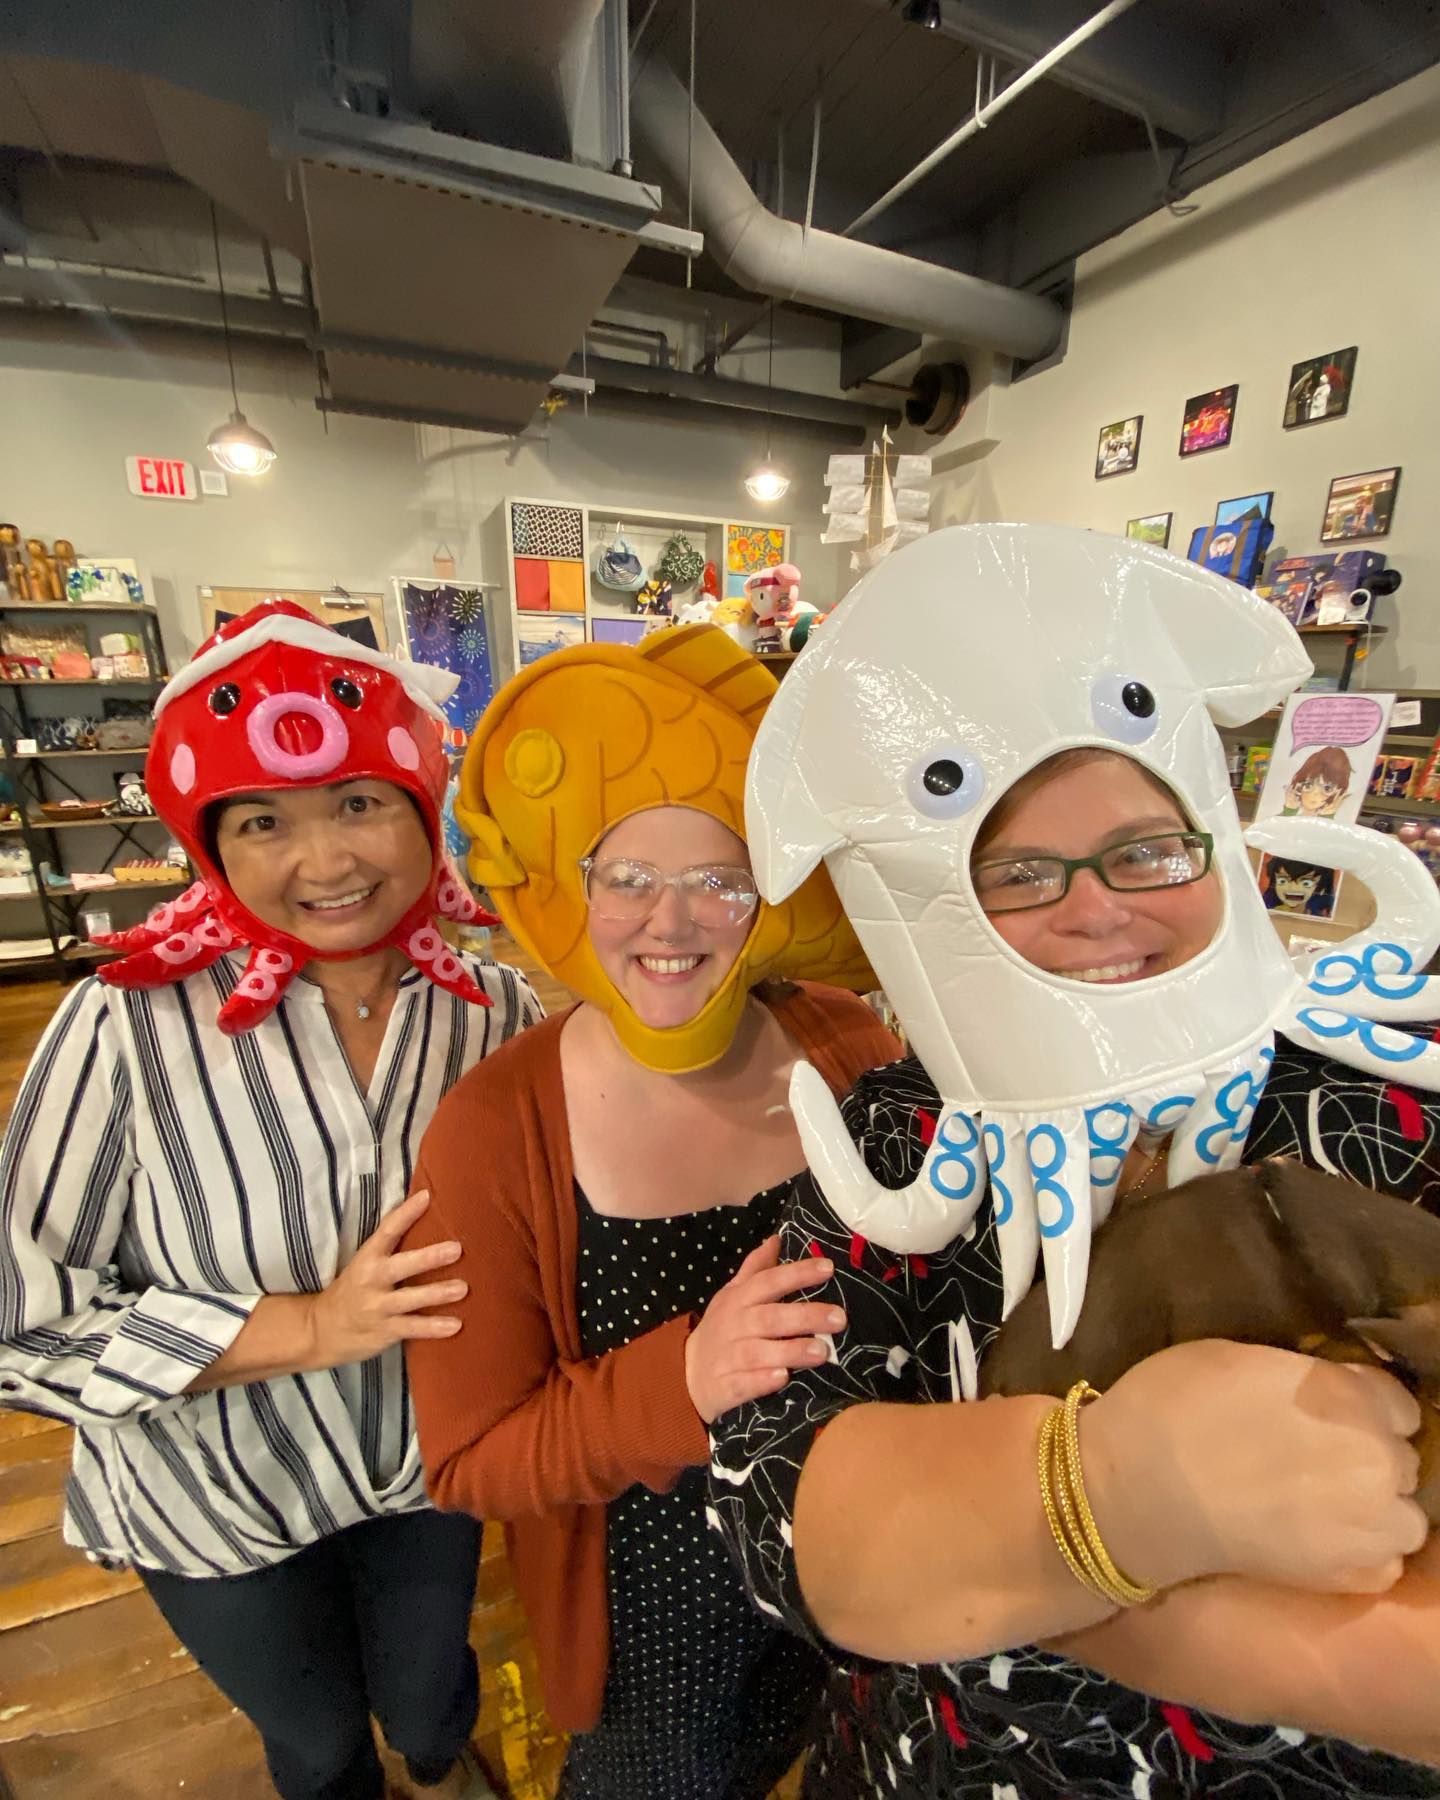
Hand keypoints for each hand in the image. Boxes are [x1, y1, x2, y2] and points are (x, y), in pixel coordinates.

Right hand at [308, 1190, 465, 1368]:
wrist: (323, 1330)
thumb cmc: (355, 1289)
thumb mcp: (366, 1263)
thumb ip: (392, 1246)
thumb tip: (426, 1212)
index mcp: (368, 1258)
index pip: (387, 1230)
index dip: (406, 1213)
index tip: (427, 1196)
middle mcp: (371, 1280)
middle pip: (401, 1266)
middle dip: (428, 1257)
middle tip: (456, 1249)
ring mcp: (377, 1307)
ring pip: (409, 1299)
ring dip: (437, 1294)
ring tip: (463, 1288)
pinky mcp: (385, 1331)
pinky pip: (411, 1328)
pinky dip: (433, 1328)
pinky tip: (455, 1325)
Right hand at [685, 1236, 844, 1423]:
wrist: (688, 1373)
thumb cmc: (722, 1329)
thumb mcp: (733, 1295)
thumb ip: (756, 1269)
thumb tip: (776, 1239)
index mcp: (739, 1300)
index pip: (769, 1282)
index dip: (798, 1273)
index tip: (829, 1268)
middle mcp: (734, 1325)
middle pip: (770, 1317)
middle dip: (805, 1317)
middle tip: (839, 1318)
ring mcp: (728, 1357)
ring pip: (760, 1352)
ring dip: (790, 1350)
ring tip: (822, 1351)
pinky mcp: (725, 1386)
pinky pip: (743, 1383)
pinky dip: (762, 1381)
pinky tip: (783, 1378)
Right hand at [1087, 1338, 1426, 1595]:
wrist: (1135, 1494)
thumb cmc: (1172, 1406)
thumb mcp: (1241, 1358)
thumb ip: (1307, 1376)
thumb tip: (1334, 1390)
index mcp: (1349, 1398)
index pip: (1397, 1401)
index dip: (1362, 1405)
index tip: (1331, 1413)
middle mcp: (1375, 1461)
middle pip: (1402, 1457)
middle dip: (1368, 1453)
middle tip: (1314, 1457)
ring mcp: (1368, 1525)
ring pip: (1404, 1516)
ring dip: (1375, 1507)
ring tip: (1324, 1503)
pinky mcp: (1349, 1576)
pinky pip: (1386, 1562)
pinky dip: (1363, 1553)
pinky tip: (1321, 1539)